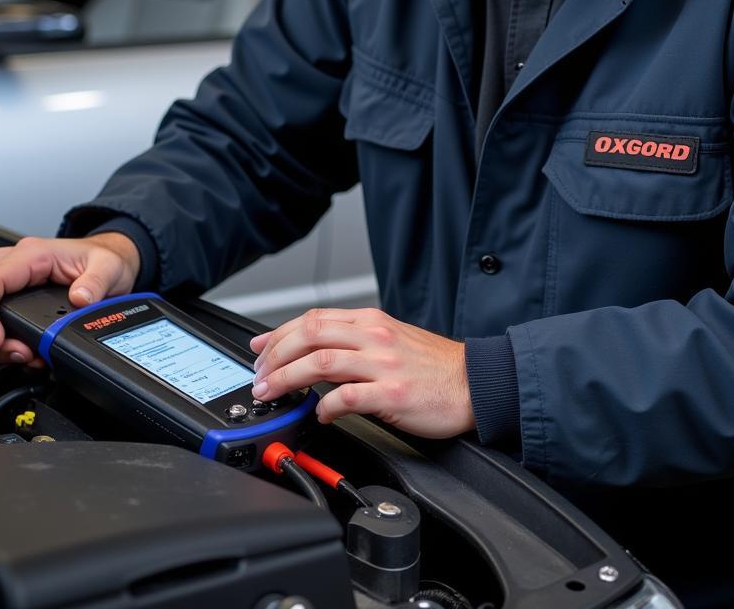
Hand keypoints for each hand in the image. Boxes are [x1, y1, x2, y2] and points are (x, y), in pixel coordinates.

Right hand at [0, 233, 140, 365]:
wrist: (108, 257)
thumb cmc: (103, 258)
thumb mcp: (109, 267)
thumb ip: (96, 283)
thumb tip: (79, 299)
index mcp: (30, 255)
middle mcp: (10, 264)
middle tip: (9, 353)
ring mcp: (5, 280)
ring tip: (19, 356)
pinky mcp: (6, 296)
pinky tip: (17, 351)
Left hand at [248, 307, 475, 438]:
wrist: (475, 383)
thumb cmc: (435, 367)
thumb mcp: (393, 339)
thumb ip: (357, 341)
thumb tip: (317, 353)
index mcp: (372, 321)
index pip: (314, 318)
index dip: (279, 333)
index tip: (259, 347)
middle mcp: (374, 336)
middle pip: (309, 335)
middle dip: (274, 355)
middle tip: (259, 376)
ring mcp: (383, 364)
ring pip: (320, 362)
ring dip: (287, 379)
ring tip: (272, 394)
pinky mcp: (392, 395)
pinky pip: (347, 397)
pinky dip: (326, 407)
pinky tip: (320, 415)